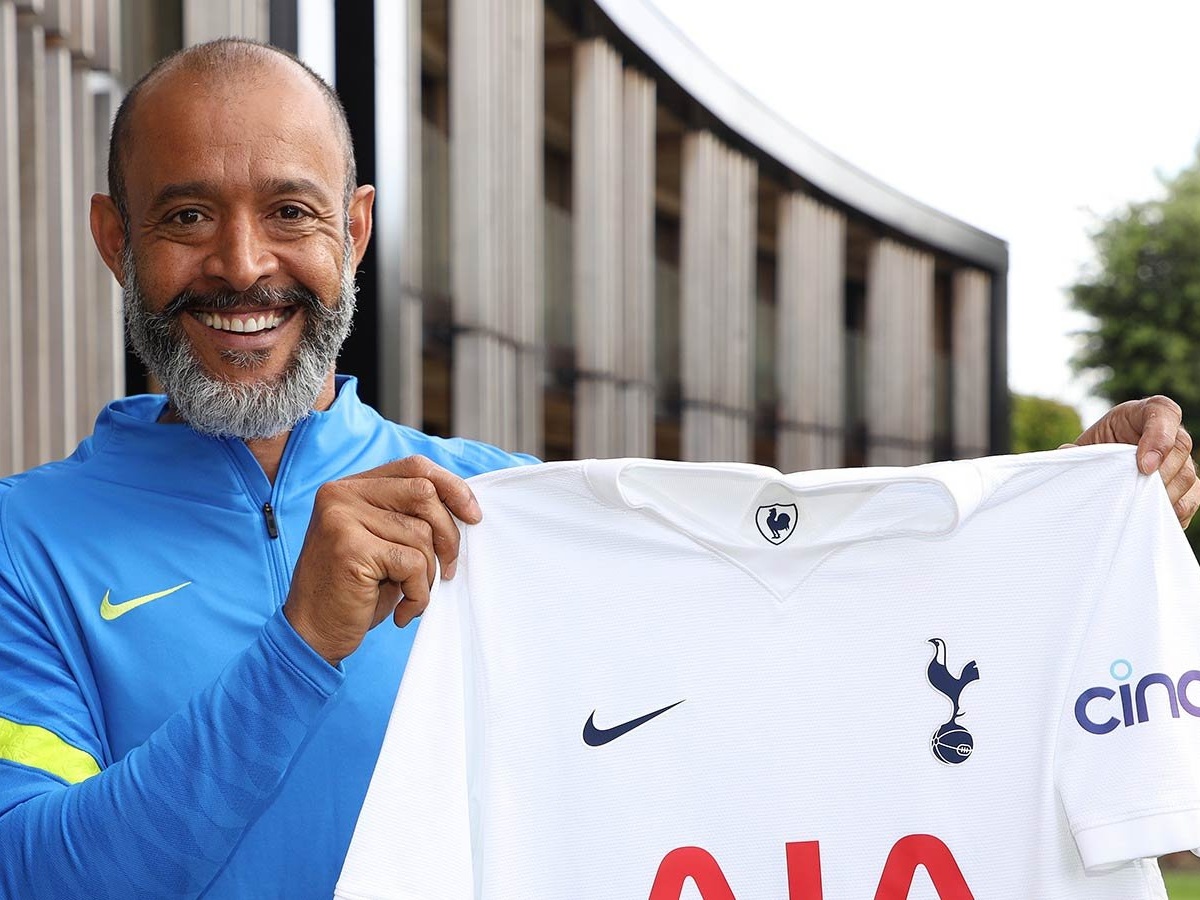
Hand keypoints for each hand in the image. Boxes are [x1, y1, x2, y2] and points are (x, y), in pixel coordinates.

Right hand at [284, 456, 481, 665]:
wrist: (313, 634)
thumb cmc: (356, 590)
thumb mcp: (384, 543)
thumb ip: (410, 516)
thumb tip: (466, 507)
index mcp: (350, 486)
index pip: (415, 466)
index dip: (452, 487)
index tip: (473, 515)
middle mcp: (341, 494)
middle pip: (424, 493)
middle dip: (449, 535)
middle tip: (447, 570)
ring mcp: (341, 518)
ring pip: (421, 533)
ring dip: (429, 573)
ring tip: (412, 595)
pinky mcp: (349, 548)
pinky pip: (411, 563)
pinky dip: (418, 593)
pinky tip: (403, 610)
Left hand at [1067, 396, 1197, 528]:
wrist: (1104, 465)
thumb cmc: (1097, 449)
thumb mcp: (1088, 443)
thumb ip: (1081, 449)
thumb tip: (1067, 453)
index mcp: (1145, 412)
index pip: (1163, 412)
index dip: (1159, 438)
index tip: (1143, 465)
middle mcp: (1170, 432)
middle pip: (1181, 447)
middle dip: (1160, 473)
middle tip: (1138, 490)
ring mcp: (1181, 459)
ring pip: (1187, 474)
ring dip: (1164, 494)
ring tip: (1139, 504)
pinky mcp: (1186, 484)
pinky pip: (1192, 497)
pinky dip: (1175, 510)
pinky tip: (1152, 515)